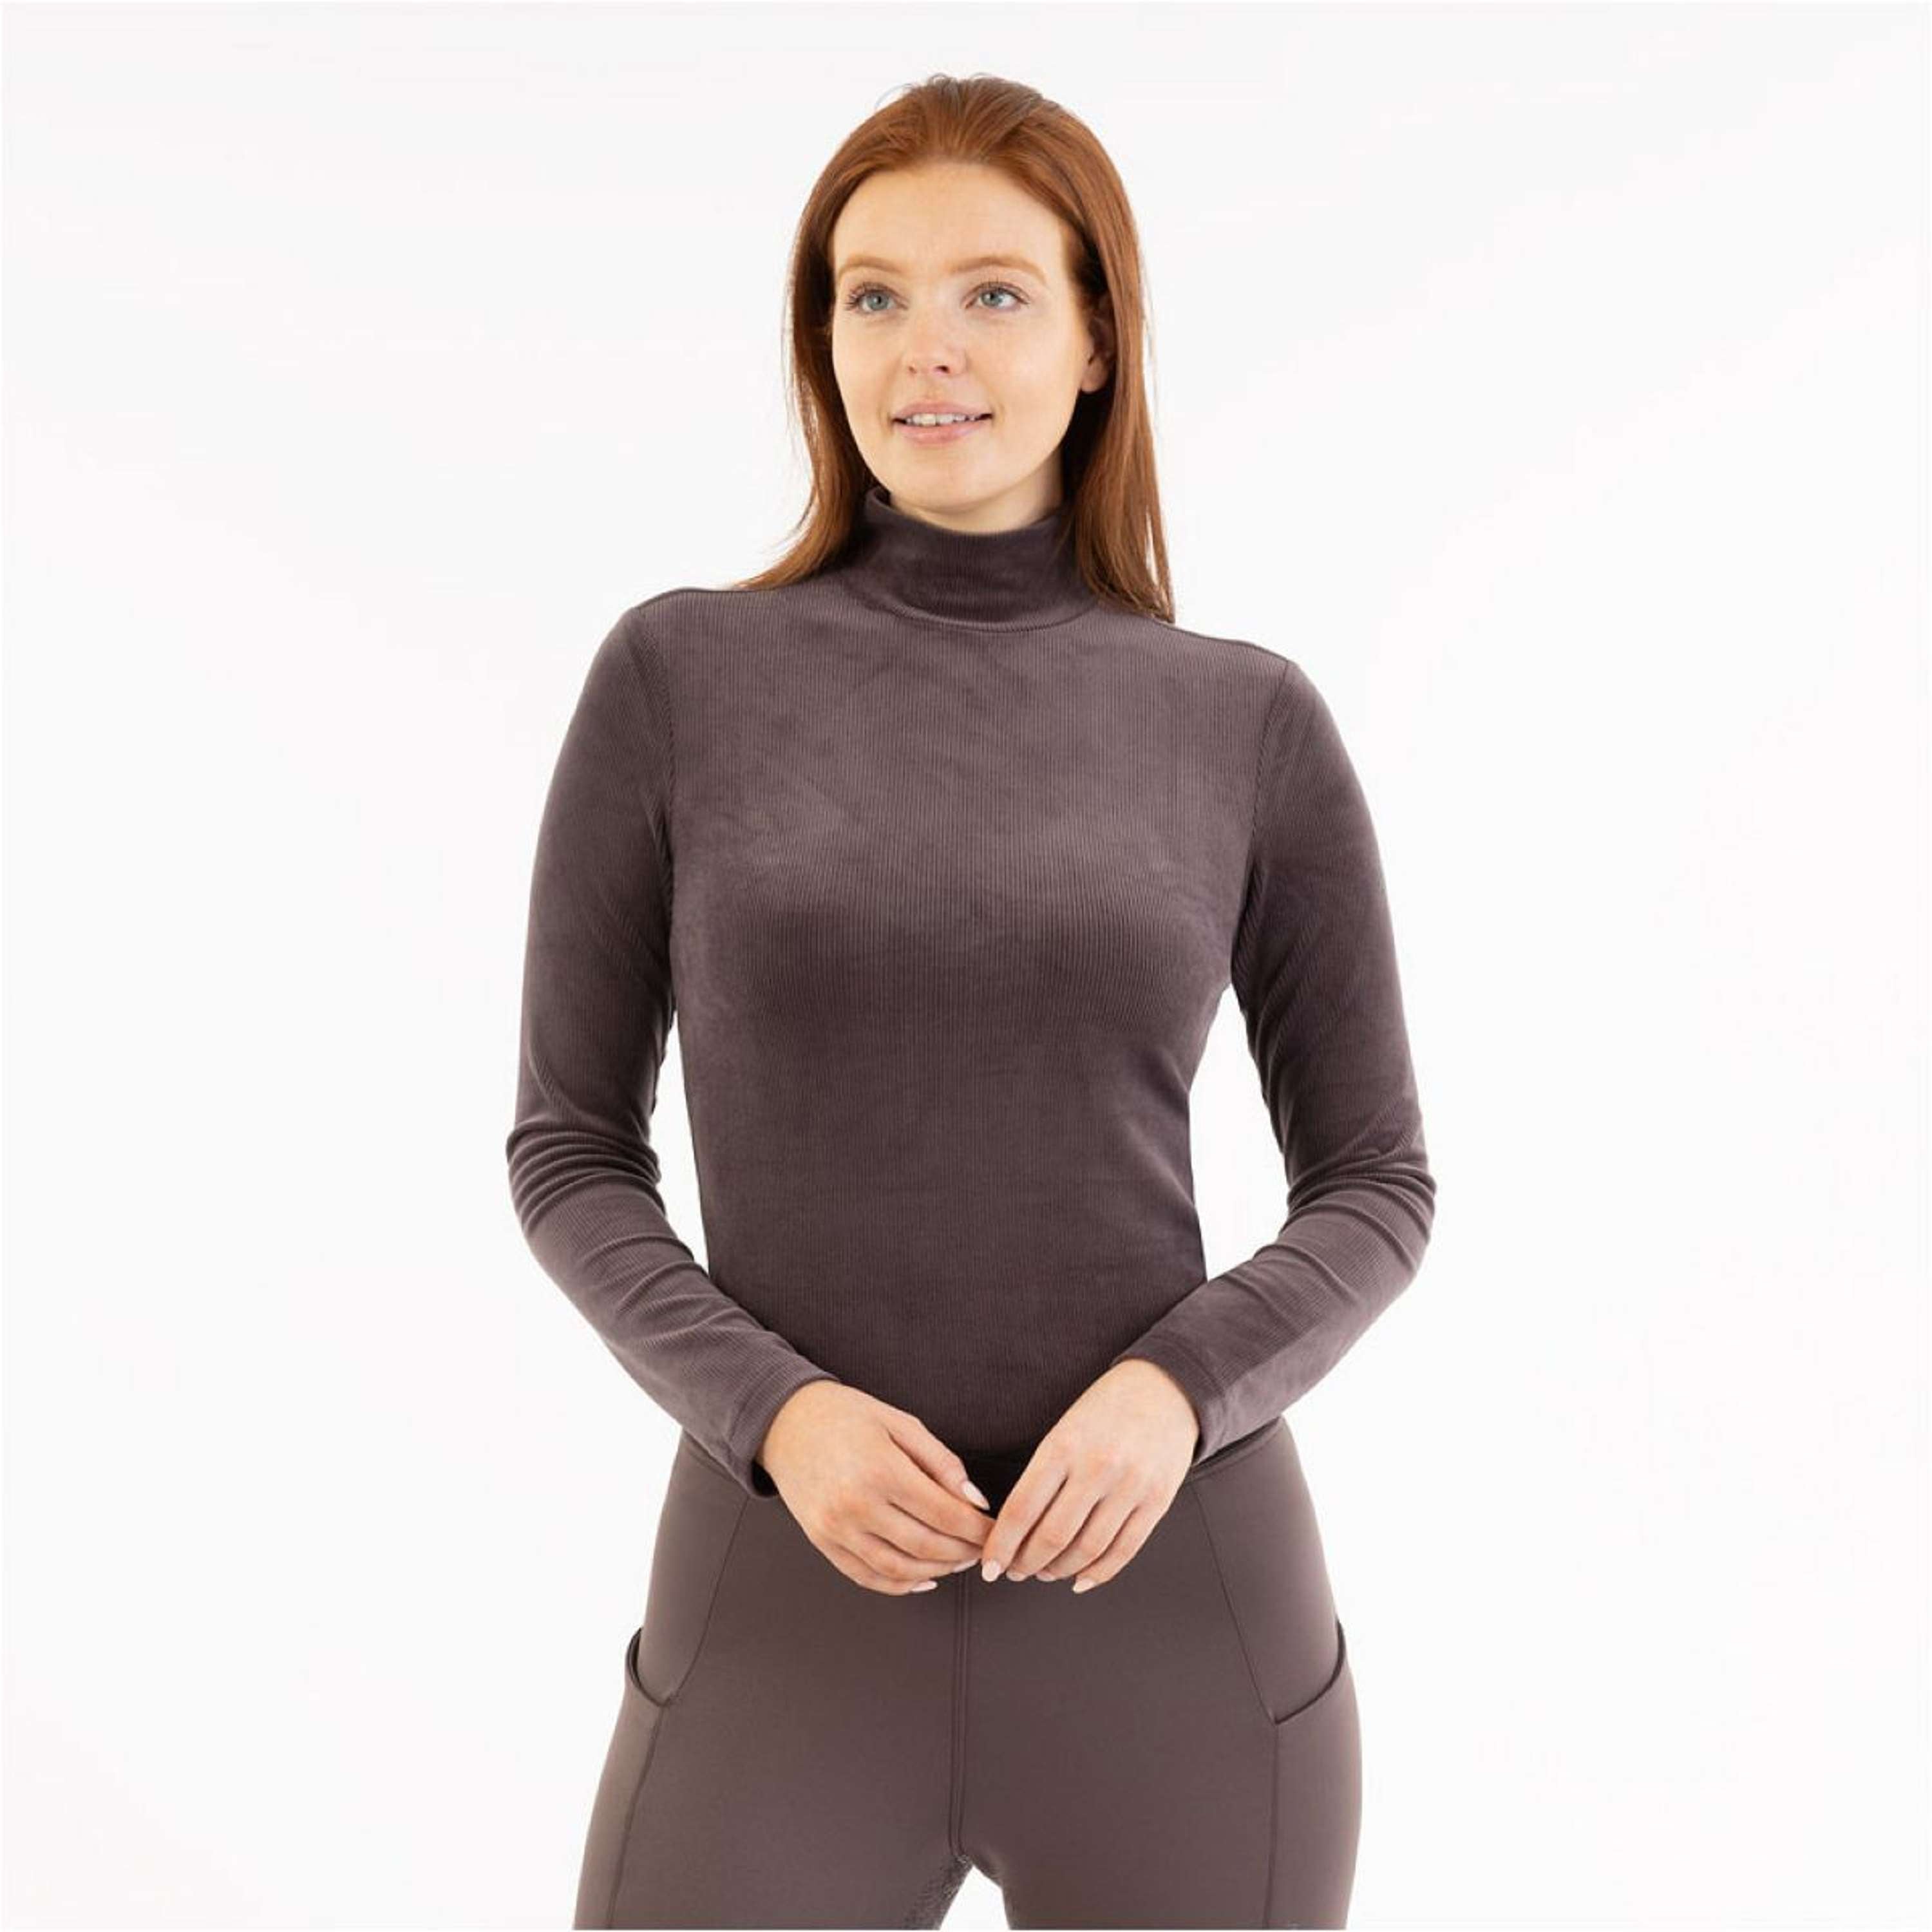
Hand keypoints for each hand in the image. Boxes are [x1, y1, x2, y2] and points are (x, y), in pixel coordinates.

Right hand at [759, 1382, 995, 1594]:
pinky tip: (923, 1578)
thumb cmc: (846, 1415)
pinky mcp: (822, 1542)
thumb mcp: (901, 1423)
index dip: (978, 1529)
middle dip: (964, 1552)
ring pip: (899, 1570)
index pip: (944, 1514)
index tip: (995, 1530)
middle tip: (983, 1548)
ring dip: (937, 1571)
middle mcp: (856, 1505)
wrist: (786, 1422)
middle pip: (926, 1547)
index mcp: (881, 1469)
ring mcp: (836, 1528)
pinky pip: (867, 1577)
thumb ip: (942, 1462)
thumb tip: (974, 1501)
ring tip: (958, 1560)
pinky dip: (900, 1585)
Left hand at [978, 1360, 1198, 1592]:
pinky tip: (1081, 1578)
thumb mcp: (1064, 1429)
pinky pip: (1123, 1550)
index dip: (1001, 1545)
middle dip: (1026, 1564)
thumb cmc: (1107, 1408)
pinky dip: (1098, 1573)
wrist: (1165, 1387)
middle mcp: (1096, 1467)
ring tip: (1045, 1573)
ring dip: (1059, 1570)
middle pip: (1052, 1536)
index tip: (990, 1565)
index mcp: (1063, 1445)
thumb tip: (1018, 1527)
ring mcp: (1130, 1486)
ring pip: (1086, 1550)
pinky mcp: (1157, 1501)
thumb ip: (1043, 1474)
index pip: (1021, 1509)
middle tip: (1014, 1571)